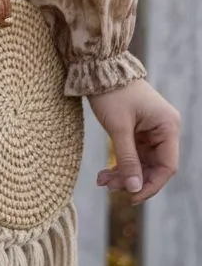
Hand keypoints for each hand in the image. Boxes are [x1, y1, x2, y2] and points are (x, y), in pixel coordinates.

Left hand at [89, 78, 179, 204]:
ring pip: (142, 162)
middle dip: (132, 179)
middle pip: (154, 166)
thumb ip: (128, 159)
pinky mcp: (139, 129)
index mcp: (168, 127)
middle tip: (108, 187)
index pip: (167, 166)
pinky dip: (121, 163)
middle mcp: (164, 129)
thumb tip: (134, 189)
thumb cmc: (111, 94)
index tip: (131, 197)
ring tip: (102, 181)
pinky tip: (105, 174)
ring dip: (123, 173)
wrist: (98, 68)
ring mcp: (152, 129)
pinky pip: (134, 153)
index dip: (151, 184)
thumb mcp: (118, 128)